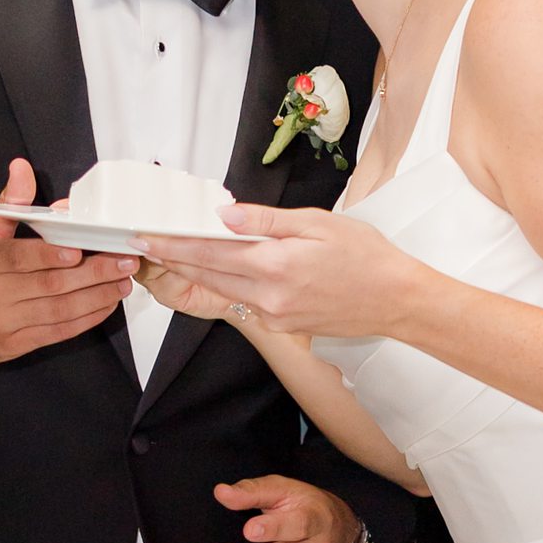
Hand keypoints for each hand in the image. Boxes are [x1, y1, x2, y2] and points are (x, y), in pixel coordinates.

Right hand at [0, 156, 136, 368]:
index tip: (78, 249)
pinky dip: (86, 319)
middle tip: (123, 260)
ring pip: (59, 311)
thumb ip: (9, 205)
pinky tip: (105, 305)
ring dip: (97, 296)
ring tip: (122, 281)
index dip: (49, 255)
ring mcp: (4, 323)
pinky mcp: (16, 345)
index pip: (17, 257)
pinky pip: (58, 332)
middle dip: (93, 273)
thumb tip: (22, 169)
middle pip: (49, 284)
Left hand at [146, 200, 416, 343]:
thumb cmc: (366, 256)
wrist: (396, 301)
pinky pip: (247, 303)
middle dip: (175, 259)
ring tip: (174, 254)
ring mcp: (275, 316)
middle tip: (146, 243)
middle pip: (209, 276)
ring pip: (225, 291)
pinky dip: (230, 285)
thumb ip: (266, 221)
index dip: (174, 245)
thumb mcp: (317, 223)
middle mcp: (269, 297)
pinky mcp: (284, 326)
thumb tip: (225, 215)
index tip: (147, 236)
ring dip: (198, 273)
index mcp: (275, 266)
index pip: (210, 253)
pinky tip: (223, 270)